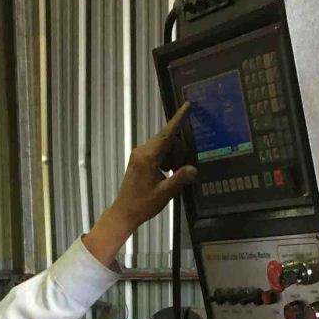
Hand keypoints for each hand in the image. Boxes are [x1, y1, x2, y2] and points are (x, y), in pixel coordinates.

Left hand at [83, 103, 197, 265]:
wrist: (124, 213)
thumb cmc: (143, 205)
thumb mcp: (164, 193)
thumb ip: (179, 179)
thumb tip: (194, 169)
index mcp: (147, 157)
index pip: (166, 134)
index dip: (178, 119)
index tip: (187, 106)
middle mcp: (142, 151)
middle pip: (167, 140)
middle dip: (178, 151)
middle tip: (179, 170)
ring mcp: (139, 155)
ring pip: (163, 146)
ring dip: (172, 157)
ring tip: (172, 174)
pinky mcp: (139, 160)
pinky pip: (157, 152)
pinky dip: (166, 160)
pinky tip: (166, 174)